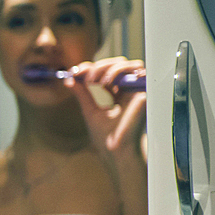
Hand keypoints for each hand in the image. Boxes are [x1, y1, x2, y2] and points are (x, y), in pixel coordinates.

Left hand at [65, 56, 146, 173]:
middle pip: (118, 63)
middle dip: (99, 66)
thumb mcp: (90, 111)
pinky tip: (106, 84)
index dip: (91, 67)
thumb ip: (82, 94)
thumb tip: (69, 79)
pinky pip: (137, 74)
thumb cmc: (106, 136)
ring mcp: (138, 91)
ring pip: (129, 64)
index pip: (106, 71)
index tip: (75, 71)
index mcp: (117, 93)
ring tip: (97, 82)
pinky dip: (118, 73)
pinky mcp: (144, 93)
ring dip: (109, 68)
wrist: (115, 151)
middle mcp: (129, 90)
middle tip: (86, 76)